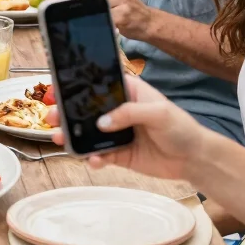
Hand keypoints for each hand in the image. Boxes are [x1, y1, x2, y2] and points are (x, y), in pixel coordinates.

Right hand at [46, 75, 201, 180]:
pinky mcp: (118, 154)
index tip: (58, 89)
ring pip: (88, 133)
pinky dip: (92, 158)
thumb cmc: (181, 127)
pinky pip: (99, 154)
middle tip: (51, 118)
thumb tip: (102, 122)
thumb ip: (129, 113)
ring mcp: (116, 133)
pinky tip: (93, 160)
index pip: (98, 84)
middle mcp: (118, 110)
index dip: (77, 85)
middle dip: (67, 113)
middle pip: (86, 109)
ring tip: (60, 139)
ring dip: (73, 136)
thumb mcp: (159, 112)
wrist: (194, 159)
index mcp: (127, 92)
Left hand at [75, 0, 152, 40]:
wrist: (148, 22)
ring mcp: (124, 1)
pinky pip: (103, 14)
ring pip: (96, 1)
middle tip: (69, 2)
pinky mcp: (123, 15)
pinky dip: (94, 18)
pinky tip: (91, 20)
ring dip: (85, 8)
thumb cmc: (128, 6)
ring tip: (78, 12)